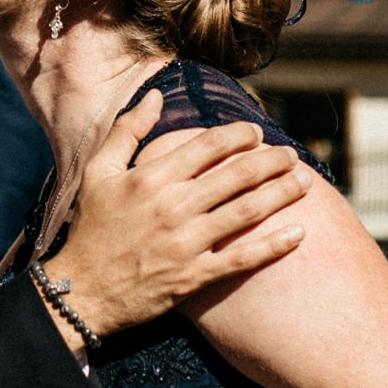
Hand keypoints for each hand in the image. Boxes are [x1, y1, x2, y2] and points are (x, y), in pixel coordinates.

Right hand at [46, 95, 310, 340]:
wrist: (82, 292)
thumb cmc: (90, 229)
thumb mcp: (98, 172)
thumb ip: (126, 130)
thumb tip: (154, 96)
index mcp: (151, 177)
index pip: (208, 145)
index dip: (239, 135)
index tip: (256, 133)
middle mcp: (173, 206)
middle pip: (237, 174)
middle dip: (272, 160)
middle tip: (291, 155)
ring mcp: (186, 242)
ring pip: (247, 210)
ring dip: (281, 193)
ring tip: (305, 181)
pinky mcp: (194, 276)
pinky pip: (243, 258)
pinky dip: (274, 246)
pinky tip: (300, 234)